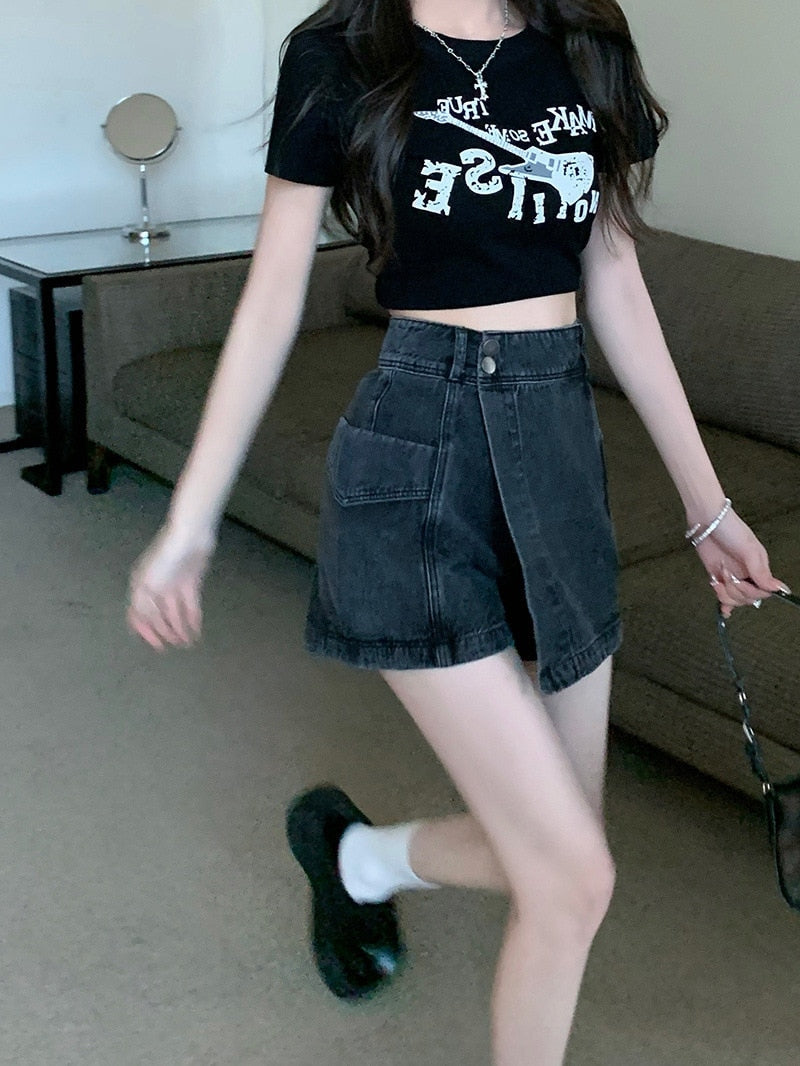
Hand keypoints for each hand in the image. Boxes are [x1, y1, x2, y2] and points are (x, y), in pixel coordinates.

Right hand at [127, 522, 216, 651]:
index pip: (139, 615)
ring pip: (176, 613)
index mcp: (141, 587)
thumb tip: (140, 624)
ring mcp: (174, 586)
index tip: (157, 646)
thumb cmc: (165, 558)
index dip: (146, 631)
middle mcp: (156, 588)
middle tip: (175, 646)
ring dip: (180, 628)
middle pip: (159, 616)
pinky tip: (196, 631)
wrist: (190, 537)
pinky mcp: (191, 584)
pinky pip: (190, 606)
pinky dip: (192, 619)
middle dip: (166, 632)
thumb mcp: (147, 583)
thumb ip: (143, 606)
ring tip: (187, 642)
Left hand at [690, 505, 790, 618]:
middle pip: (748, 599)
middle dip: (736, 590)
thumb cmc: (731, 529)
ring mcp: (731, 577)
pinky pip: (723, 597)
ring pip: (734, 600)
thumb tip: (779, 589)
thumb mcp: (749, 550)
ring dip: (725, 593)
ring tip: (719, 578)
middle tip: (727, 573)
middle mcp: (747, 575)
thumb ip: (762, 572)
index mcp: (759, 568)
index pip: (762, 593)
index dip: (752, 592)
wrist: (706, 520)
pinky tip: (724, 611)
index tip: (743, 580)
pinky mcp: (716, 577)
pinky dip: (724, 606)